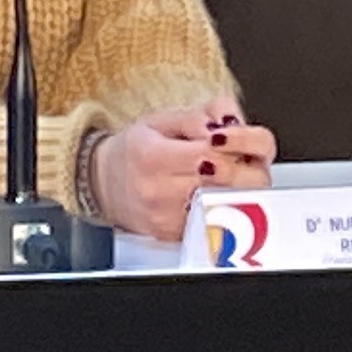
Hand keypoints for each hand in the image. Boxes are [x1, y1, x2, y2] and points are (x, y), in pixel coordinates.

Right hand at [96, 96, 276, 239]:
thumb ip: (199, 115)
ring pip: (231, 205)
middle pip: (232, 183)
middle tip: (240, 155)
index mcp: (153, 157)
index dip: (237, 140)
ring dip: (242, 186)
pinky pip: (219, 221)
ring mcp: (169, 219)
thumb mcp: (160, 119)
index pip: (214, 153)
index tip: (230, 136)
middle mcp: (159, 193)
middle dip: (248, 164)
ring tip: (228, 172)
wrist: (103, 184)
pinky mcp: (177, 237)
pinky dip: (227, 204)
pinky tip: (216, 192)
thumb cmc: (135, 150)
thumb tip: (229, 123)